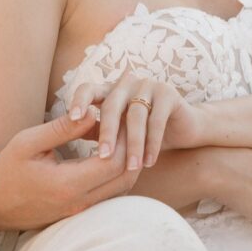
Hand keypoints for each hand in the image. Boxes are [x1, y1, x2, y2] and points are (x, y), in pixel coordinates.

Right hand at [0, 110, 138, 231]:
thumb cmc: (7, 170)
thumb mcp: (28, 142)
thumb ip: (63, 129)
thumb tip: (94, 112)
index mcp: (66, 184)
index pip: (113, 162)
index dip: (122, 137)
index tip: (119, 115)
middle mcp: (80, 202)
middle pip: (126, 176)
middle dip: (132, 147)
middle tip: (126, 121)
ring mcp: (82, 210)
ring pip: (123, 186)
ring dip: (127, 159)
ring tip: (119, 133)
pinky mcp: (82, 211)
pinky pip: (112, 192)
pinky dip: (117, 170)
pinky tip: (108, 149)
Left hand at [68, 71, 195, 171]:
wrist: (184, 128)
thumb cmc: (143, 133)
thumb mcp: (118, 132)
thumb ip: (96, 132)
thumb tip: (67, 145)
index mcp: (109, 90)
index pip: (88, 89)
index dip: (79, 101)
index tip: (71, 119)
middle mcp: (126, 83)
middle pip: (112, 104)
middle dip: (107, 132)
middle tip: (102, 157)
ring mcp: (148, 85)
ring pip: (136, 115)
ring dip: (133, 144)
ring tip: (130, 168)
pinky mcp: (168, 94)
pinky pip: (157, 120)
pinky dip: (152, 143)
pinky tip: (148, 162)